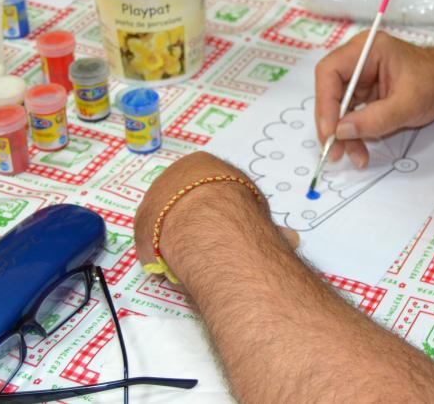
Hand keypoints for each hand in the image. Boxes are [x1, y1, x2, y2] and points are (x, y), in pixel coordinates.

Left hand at [134, 152, 297, 268]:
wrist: (208, 219)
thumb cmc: (238, 207)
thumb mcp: (259, 210)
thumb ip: (267, 224)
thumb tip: (291, 240)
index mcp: (202, 164)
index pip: (206, 184)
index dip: (216, 208)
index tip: (224, 226)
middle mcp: (175, 174)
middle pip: (182, 201)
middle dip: (195, 225)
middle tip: (208, 247)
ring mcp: (155, 196)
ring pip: (166, 220)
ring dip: (176, 238)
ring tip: (190, 261)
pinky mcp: (142, 222)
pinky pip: (152, 240)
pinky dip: (163, 254)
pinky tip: (174, 268)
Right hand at [314, 32, 433, 168]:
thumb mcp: (409, 104)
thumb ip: (376, 119)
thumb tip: (342, 131)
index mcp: (367, 49)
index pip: (330, 71)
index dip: (325, 101)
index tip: (331, 131)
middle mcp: (357, 60)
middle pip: (329, 91)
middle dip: (331, 123)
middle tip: (334, 151)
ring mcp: (358, 77)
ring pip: (337, 108)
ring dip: (342, 134)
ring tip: (355, 157)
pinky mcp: (362, 94)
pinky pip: (349, 116)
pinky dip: (352, 134)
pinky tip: (359, 150)